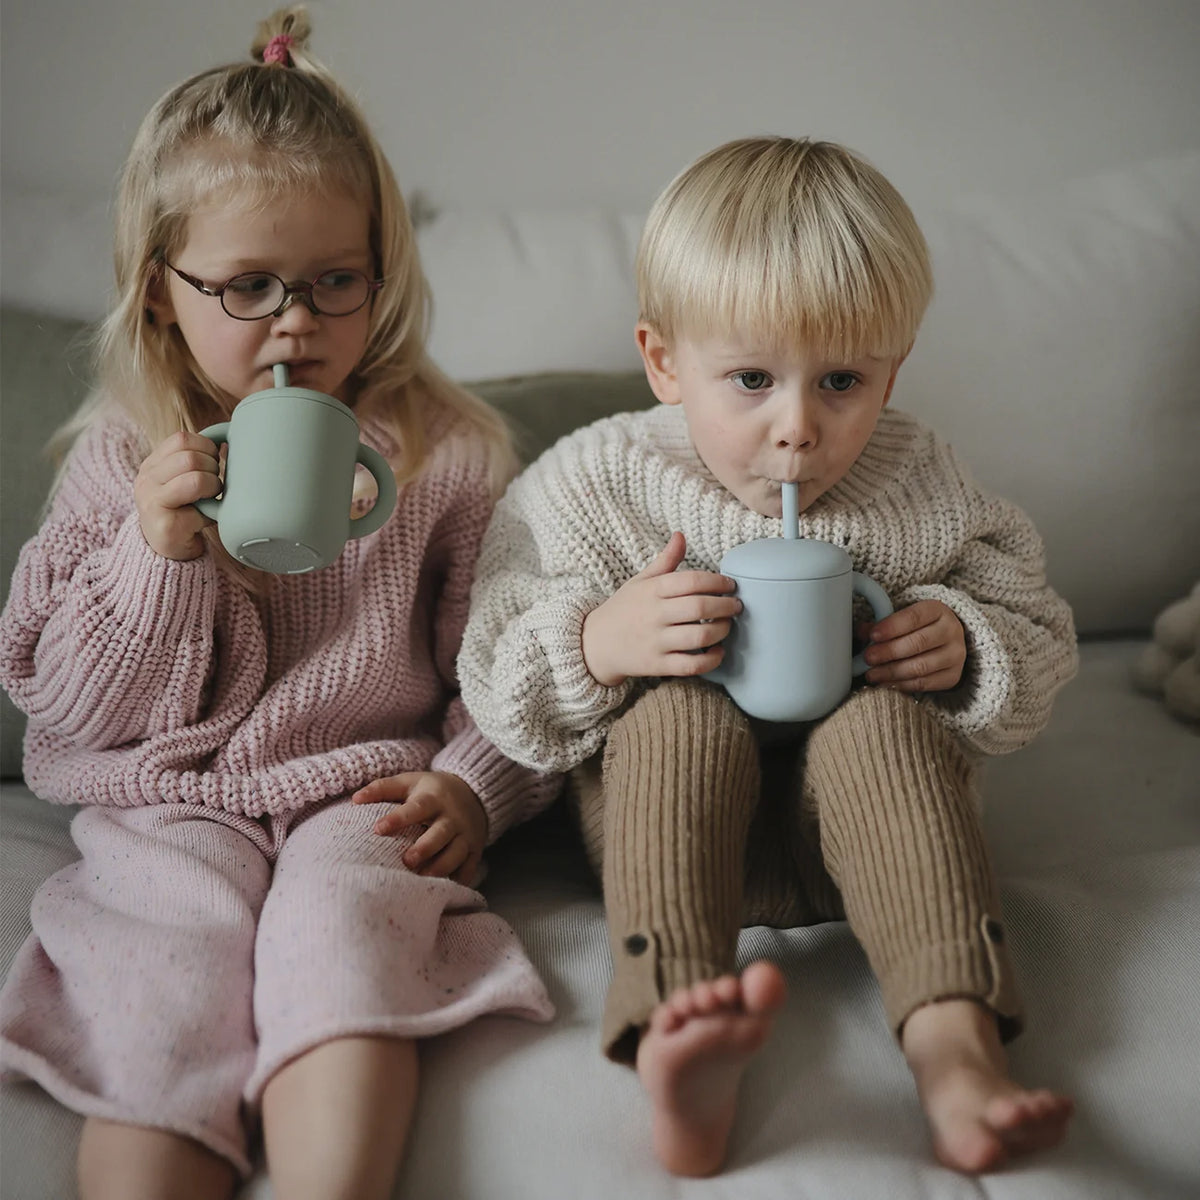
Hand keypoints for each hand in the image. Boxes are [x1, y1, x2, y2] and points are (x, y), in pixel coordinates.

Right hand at [134, 431, 221, 559]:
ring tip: (211, 497)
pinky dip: (210, 510)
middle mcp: (147, 480)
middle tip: (214, 483)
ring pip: (195, 478)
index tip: (214, 460)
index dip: (205, 446)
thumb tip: (225, 441)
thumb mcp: (183, 480)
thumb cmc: (183, 511)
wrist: (166, 550)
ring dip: (213, 486)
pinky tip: (205, 516)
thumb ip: (195, 461)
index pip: (181, 439)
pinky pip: (198, 508)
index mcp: (152, 465)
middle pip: (190, 457)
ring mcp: (152, 501)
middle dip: (212, 467)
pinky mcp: (165, 523)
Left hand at [352, 771, 487, 884]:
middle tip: (406, 861)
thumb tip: (355, 799)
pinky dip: (458, 881)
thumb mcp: (410, 782)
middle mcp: (452, 817)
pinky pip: (468, 869)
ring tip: (422, 879)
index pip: (417, 808)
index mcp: (433, 798)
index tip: (378, 829)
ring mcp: (466, 835)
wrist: (475, 792)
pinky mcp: (475, 851)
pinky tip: (443, 890)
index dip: (398, 818)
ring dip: (440, 868)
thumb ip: (383, 788)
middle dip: (425, 848)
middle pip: (440, 834)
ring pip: (456, 854)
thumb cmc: (431, 790)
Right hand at [581, 532, 741, 685]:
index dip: (717, 581)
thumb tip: (681, 535)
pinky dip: (711, 660)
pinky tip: (717, 651)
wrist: (595, 644)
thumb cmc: (624, 609)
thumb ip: (665, 561)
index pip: (691, 580)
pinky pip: (690, 665)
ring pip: (699, 636)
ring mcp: (655, 641)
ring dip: (722, 630)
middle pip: (700, 607)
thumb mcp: (640, 581)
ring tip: (728, 625)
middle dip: (726, 606)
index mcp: (652, 590)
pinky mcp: (657, 665)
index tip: (730, 585)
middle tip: (737, 605)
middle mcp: (654, 615)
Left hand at [859, 599, 966, 692]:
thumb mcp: (904, 619)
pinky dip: (901, 685)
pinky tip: (885, 684)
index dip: (892, 627)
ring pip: (920, 667)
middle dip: (889, 652)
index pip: (914, 617)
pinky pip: (924, 684)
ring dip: (892, 672)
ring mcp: (955, 655)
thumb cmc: (918, 628)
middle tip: (868, 657)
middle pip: (918, 643)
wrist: (946, 642)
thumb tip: (861, 632)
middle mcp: (951, 631)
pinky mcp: (952, 676)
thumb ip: (882, 624)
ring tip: (872, 674)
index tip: (872, 635)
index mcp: (937, 610)